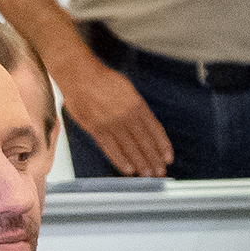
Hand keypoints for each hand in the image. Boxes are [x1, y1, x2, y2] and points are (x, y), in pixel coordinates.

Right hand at [56, 57, 172, 176]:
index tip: (168, 157)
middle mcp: (127, 115)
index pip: (155, 129)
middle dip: (154, 159)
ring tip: (148, 174)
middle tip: (160, 172)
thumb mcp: (127, 89)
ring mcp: (112, 123)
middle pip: (145, 142)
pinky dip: (121, 160)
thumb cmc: (103, 81)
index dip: (163, 145)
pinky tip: (129, 170)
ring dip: (141, 163)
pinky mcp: (96, 129)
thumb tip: (146, 125)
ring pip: (131, 148)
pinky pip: (111, 148)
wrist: (81, 76)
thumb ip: (137, 108)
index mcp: (137, 104)